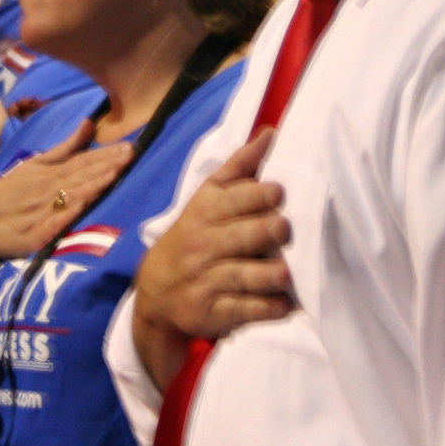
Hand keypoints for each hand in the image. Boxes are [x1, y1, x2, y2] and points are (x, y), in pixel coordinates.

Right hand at [0, 119, 133, 268]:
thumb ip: (66, 148)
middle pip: (80, 177)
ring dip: (92, 186)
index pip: (82, 162)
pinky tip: (82, 206)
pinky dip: (66, 215)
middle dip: (107, 166)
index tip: (130, 147)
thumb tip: (89, 123)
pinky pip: (51, 225)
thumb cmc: (9, 193)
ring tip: (114, 174)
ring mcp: (39, 213)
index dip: (106, 155)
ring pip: (69, 197)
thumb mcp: (35, 164)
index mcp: (49, 174)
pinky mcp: (32, 237)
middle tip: (131, 155)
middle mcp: (46, 190)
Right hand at [133, 129, 291, 389]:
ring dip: (269, 274)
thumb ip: (239, 166)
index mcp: (205, 211)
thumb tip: (271, 133)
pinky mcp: (212, 312)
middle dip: (268, 231)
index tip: (278, 194)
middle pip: (243, 236)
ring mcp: (206, 280)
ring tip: (286, 273)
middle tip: (284, 230)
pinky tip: (285, 305)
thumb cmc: (195, 234)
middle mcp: (204, 245)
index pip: (235, 199)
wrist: (157, 290)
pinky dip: (265, 309)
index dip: (260, 196)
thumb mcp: (207, 197)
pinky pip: (242, 311)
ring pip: (243, 275)